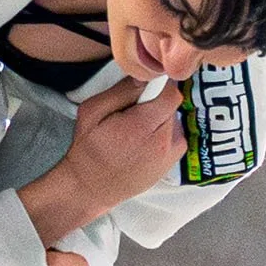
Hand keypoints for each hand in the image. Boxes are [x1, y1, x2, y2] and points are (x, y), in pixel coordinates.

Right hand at [17, 77, 184, 242]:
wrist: (91, 188)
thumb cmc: (89, 150)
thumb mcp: (92, 112)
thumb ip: (120, 92)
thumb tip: (144, 77)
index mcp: (141, 127)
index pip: (170, 94)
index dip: (159, 86)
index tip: (145, 89)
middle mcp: (162, 143)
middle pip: (173, 107)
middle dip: (156, 103)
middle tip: (134, 112)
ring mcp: (169, 156)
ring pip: (175, 121)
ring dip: (161, 119)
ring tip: (137, 130)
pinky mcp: (171, 164)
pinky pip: (176, 137)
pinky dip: (164, 135)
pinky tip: (144, 142)